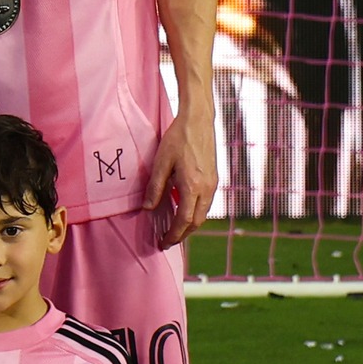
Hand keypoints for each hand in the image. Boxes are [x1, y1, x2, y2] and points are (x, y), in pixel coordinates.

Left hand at [144, 109, 217, 246]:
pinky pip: (206, 204)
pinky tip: (184, 211)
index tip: (162, 243)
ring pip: (203, 214)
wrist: (198, 121)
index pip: (183, 221)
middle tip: (167, 241)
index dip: (173, 235)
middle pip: (196, 222)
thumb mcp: (161, 163)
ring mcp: (213, 184)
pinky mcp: (214, 178)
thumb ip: (155, 187)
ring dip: (189, 225)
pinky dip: (195, 213)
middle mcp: (206, 189)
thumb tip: (148, 208)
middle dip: (182, 235)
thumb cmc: (177, 139)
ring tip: (174, 230)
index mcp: (192, 187)